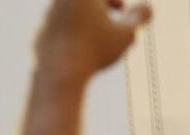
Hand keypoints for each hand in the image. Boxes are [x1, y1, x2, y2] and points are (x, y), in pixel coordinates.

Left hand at [35, 0, 151, 78]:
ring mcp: (49, 16)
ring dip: (89, 19)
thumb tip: (148, 6)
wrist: (60, 72)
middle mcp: (62, 0)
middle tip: (118, 11)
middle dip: (103, 4)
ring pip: (72, 12)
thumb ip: (141, 18)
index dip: (115, 2)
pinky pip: (61, 30)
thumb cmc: (96, 52)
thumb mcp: (126, 35)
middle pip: (87, 2)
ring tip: (100, 35)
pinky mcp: (41, 32)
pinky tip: (82, 50)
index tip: (122, 10)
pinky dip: (73, 35)